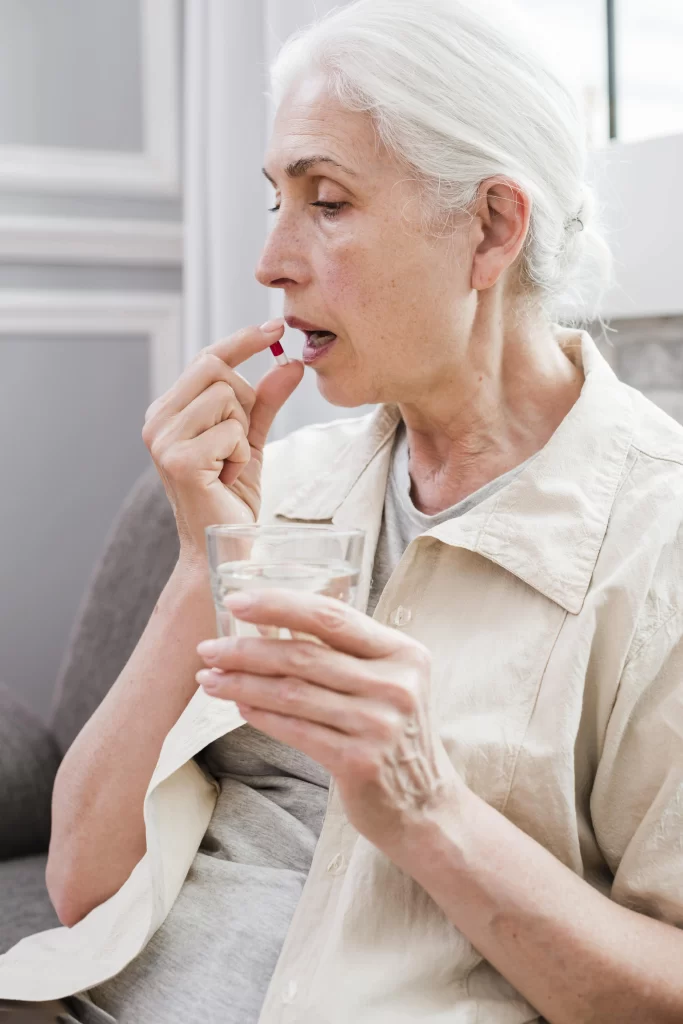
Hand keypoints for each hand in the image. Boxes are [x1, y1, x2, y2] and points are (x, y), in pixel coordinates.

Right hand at [142, 321, 303, 564]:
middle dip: (243, 402)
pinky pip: (231, 431)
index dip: (242, 340)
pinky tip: (227, 479)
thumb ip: (266, 401)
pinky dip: (241, 456)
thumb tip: (290, 362)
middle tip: (238, 443)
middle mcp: (157, 420)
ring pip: (226, 399)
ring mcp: (163, 440)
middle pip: (216, 370)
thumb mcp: (251, 441)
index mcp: (168, 411)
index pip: (205, 358)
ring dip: (242, 435)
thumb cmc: (231, 498)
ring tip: (229, 466)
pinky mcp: (179, 459)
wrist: (222, 547)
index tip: (276, 325)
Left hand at [195, 589, 460, 857]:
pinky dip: (262, 715)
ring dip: (243, 684)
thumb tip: (270, 623)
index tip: (235, 601)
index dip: (279, 605)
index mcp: (402, 653)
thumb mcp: (387, 682)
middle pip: (305, 655)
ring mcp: (379, 723)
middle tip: (208, 650)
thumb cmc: (393, 734)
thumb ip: (345, 654)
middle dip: (247, 650)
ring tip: (210, 679)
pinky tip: (240, 707)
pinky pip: (296, 729)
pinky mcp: (359, 760)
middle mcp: (395, 684)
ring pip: (293, 692)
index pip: (332, 617)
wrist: (424, 804)